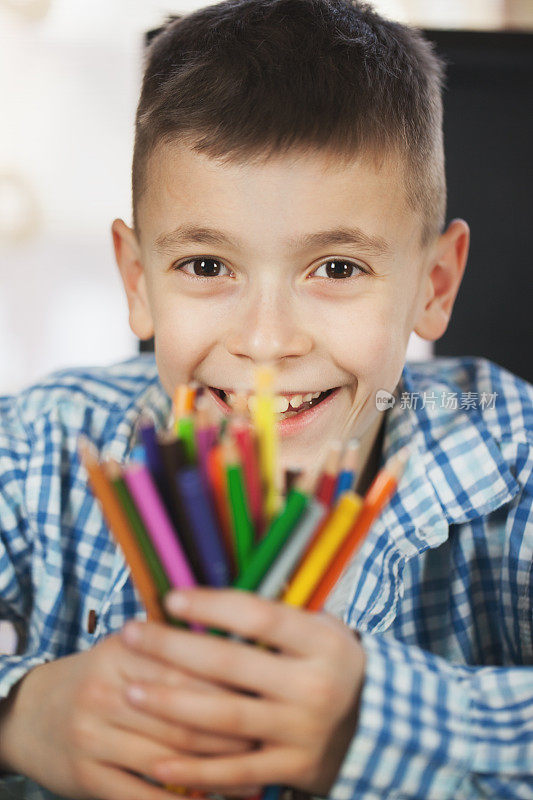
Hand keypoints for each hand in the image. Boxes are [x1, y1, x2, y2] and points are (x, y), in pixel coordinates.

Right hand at [0, 627, 252, 799]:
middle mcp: (105, 693)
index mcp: (122, 653)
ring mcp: (92, 737)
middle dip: (231, 734)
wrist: (31, 713)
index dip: (230, 687)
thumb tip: (240, 649)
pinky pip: (141, 796)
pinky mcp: (85, 778)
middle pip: (181, 717)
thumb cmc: (97, 678)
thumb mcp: (125, 650)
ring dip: (215, 775)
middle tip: (269, 742)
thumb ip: (172, 649)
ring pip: (167, 759)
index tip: (265, 697)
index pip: (186, 670)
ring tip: (254, 780)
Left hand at [121, 588, 365, 794]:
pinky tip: (156, 761)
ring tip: (130, 691)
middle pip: (230, 664)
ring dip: (171, 705)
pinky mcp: (293, 768)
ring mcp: (302, 731)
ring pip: (225, 718)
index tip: (171, 597)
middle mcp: (312, 686)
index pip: (258, 615)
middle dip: (173, 648)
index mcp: (320, 643)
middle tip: (131, 635)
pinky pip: (235, 771)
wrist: (379, 725)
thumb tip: (205, 599)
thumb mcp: (319, 631)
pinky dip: (194, 769)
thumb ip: (273, 619)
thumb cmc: (332, 665)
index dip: (212, 604)